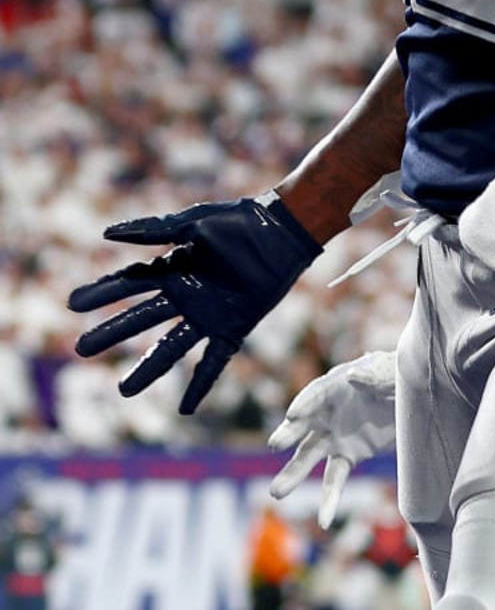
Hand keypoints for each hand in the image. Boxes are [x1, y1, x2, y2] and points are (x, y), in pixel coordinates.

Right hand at [67, 193, 322, 414]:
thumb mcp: (194, 222)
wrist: (284, 230)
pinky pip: (214, 361)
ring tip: (123, 392)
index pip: (130, 283)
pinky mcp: (234, 328)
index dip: (103, 292)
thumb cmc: (240, 221)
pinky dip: (201, 384)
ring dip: (148, 370)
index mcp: (174, 269)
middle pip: (142, 319)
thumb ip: (153, 230)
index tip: (74, 304)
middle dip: (113, 333)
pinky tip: (186, 409)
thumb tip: (105, 234)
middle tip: (81, 350)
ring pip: (170, 347)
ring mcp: (208, 314)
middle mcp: (186, 296)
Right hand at [269, 350, 398, 526]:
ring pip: (309, 455)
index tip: (294, 415)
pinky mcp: (348, 455)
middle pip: (305, 425)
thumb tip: (352, 376)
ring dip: (294, 473)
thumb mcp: (390, 373)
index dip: (306, 403)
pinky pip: (334, 478)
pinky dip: (328, 499)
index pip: (317, 393)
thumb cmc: (397, 378)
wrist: (414, 398)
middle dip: (290, 433)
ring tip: (277, 491)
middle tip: (275, 443)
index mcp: (337, 386)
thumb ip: (373, 375)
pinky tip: (323, 520)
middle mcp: (329, 412)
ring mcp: (336, 436)